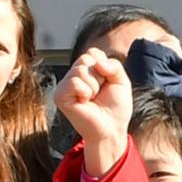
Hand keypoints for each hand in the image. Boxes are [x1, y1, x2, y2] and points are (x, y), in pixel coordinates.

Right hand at [55, 48, 135, 180]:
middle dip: (100, 77)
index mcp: (86, 69)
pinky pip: (74, 82)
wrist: (112, 128)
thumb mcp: (122, 81)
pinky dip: (85, 92)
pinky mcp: (60, 95)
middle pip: (86, 59)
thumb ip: (114, 65)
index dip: (105, 67)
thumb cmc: (116, 107)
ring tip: (92, 99)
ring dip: (94, 86)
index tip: (107, 83)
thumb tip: (98, 63)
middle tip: (99, 93)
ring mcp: (65, 84)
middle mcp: (73, 75)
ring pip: (80, 70)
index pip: (93, 52)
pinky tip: (85, 102)